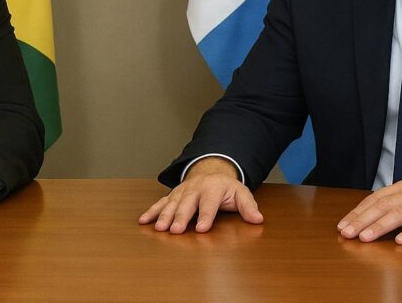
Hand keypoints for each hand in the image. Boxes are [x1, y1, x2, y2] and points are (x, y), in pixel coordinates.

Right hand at [138, 157, 262, 233]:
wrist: (211, 172)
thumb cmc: (227, 188)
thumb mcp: (241, 194)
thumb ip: (248, 206)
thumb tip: (258, 219)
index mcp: (213, 188)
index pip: (209, 203)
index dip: (206, 216)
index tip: (201, 229)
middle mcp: (195, 188)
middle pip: (187, 204)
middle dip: (180, 217)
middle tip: (174, 230)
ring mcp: (182, 191)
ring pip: (172, 203)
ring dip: (164, 215)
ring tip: (159, 228)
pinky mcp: (173, 195)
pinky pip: (161, 202)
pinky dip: (152, 211)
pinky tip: (144, 220)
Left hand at [336, 171, 401, 243]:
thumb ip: (395, 201)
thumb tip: (370, 214)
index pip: (374, 199)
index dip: (357, 212)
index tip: (342, 224)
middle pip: (381, 206)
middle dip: (361, 220)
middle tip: (346, 233)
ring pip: (399, 214)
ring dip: (380, 227)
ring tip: (365, 237)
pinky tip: (401, 241)